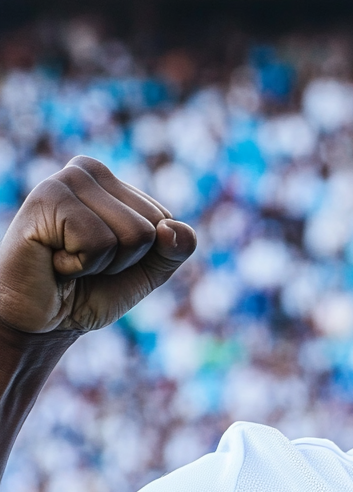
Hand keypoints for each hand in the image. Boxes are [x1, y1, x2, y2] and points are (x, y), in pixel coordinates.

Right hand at [0, 156, 195, 334]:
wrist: (37, 322)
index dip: (141, 255)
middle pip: (151, 227)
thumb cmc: (88, 291)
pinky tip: (52, 260)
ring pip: (132, 234)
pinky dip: (80, 265)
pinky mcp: (45, 199)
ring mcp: (65, 180)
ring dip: (102, 263)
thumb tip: (173, 229)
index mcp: (113, 180)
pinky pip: (99, 242)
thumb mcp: (147, 271)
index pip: (165, 220)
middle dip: (123, 259)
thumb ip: (176, 249)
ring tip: (65, 260)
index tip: (102, 258)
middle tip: (81, 262)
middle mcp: (88, 169)